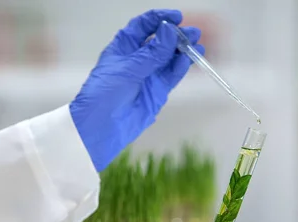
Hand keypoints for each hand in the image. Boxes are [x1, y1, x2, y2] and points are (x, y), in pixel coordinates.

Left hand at [70, 9, 203, 171]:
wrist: (100, 127)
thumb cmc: (104, 94)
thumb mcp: (128, 69)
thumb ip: (152, 53)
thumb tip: (169, 31)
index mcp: (122, 48)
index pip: (142, 26)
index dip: (158, 19)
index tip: (176, 17)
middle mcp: (136, 59)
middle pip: (160, 41)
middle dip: (176, 35)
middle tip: (192, 33)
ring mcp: (148, 76)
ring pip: (169, 59)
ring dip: (182, 51)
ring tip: (196, 45)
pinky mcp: (156, 92)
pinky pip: (171, 76)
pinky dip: (180, 68)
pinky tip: (188, 60)